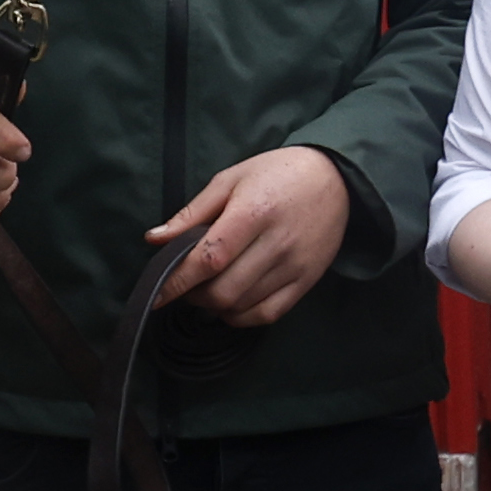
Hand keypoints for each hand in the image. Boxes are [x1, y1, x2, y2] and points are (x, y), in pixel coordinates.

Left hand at [149, 145, 351, 328]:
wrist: (336, 179)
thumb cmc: (277, 173)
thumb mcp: (230, 179)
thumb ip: (192, 212)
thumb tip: (154, 239)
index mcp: (253, 213)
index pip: (209, 258)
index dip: (178, 281)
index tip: (157, 293)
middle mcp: (276, 244)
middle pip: (223, 290)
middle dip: (193, 296)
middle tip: (184, 285)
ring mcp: (294, 267)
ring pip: (242, 306)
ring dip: (214, 306)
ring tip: (206, 289)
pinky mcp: (307, 281)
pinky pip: (267, 315)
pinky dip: (241, 317)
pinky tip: (231, 304)